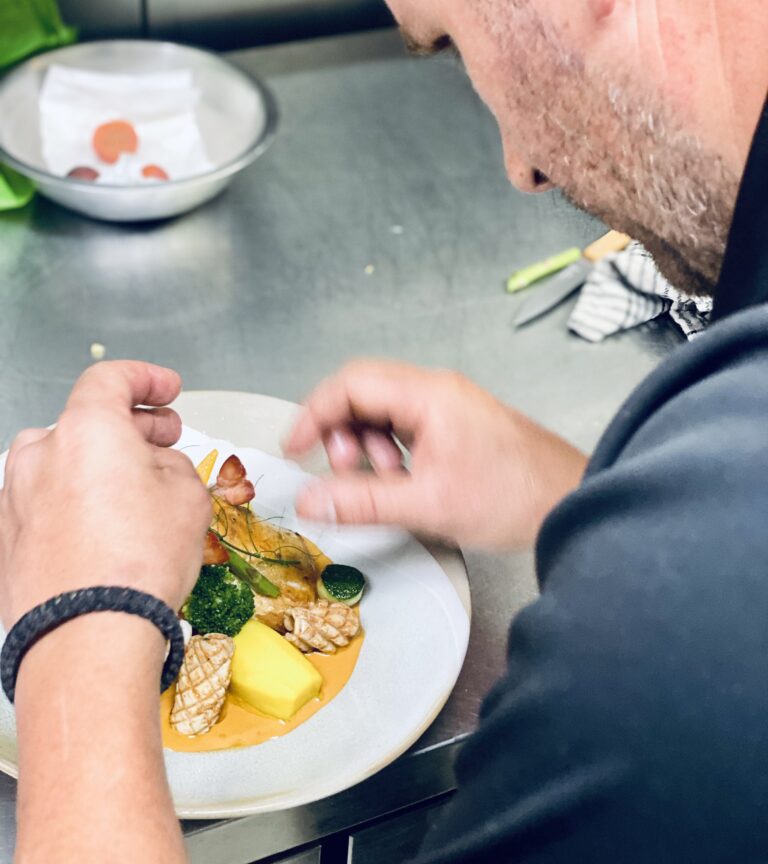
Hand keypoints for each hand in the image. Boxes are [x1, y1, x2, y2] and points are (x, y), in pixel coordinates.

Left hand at [0, 360, 210, 628]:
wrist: (87, 639)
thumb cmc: (137, 565)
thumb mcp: (187, 498)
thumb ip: (172, 465)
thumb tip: (157, 468)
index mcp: (85, 430)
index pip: (110, 379)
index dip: (146, 379)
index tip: (167, 390)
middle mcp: (40, 455)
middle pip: (87, 423)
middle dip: (131, 428)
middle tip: (164, 441)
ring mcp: (14, 499)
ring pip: (63, 464)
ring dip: (100, 467)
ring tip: (137, 493)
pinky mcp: (5, 541)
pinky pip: (47, 505)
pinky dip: (76, 503)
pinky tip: (106, 530)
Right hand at [284, 360, 586, 549]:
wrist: (572, 502)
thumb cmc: (514, 496)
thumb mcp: (427, 504)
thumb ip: (362, 502)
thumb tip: (311, 501)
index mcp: (428, 395)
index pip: (350, 384)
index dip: (314, 414)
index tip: (296, 447)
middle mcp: (436, 391)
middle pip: (364, 394)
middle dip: (343, 433)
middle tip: (346, 472)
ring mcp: (448, 407)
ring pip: (384, 412)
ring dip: (369, 446)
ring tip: (383, 482)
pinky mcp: (456, 426)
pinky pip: (406, 427)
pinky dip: (391, 453)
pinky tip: (403, 482)